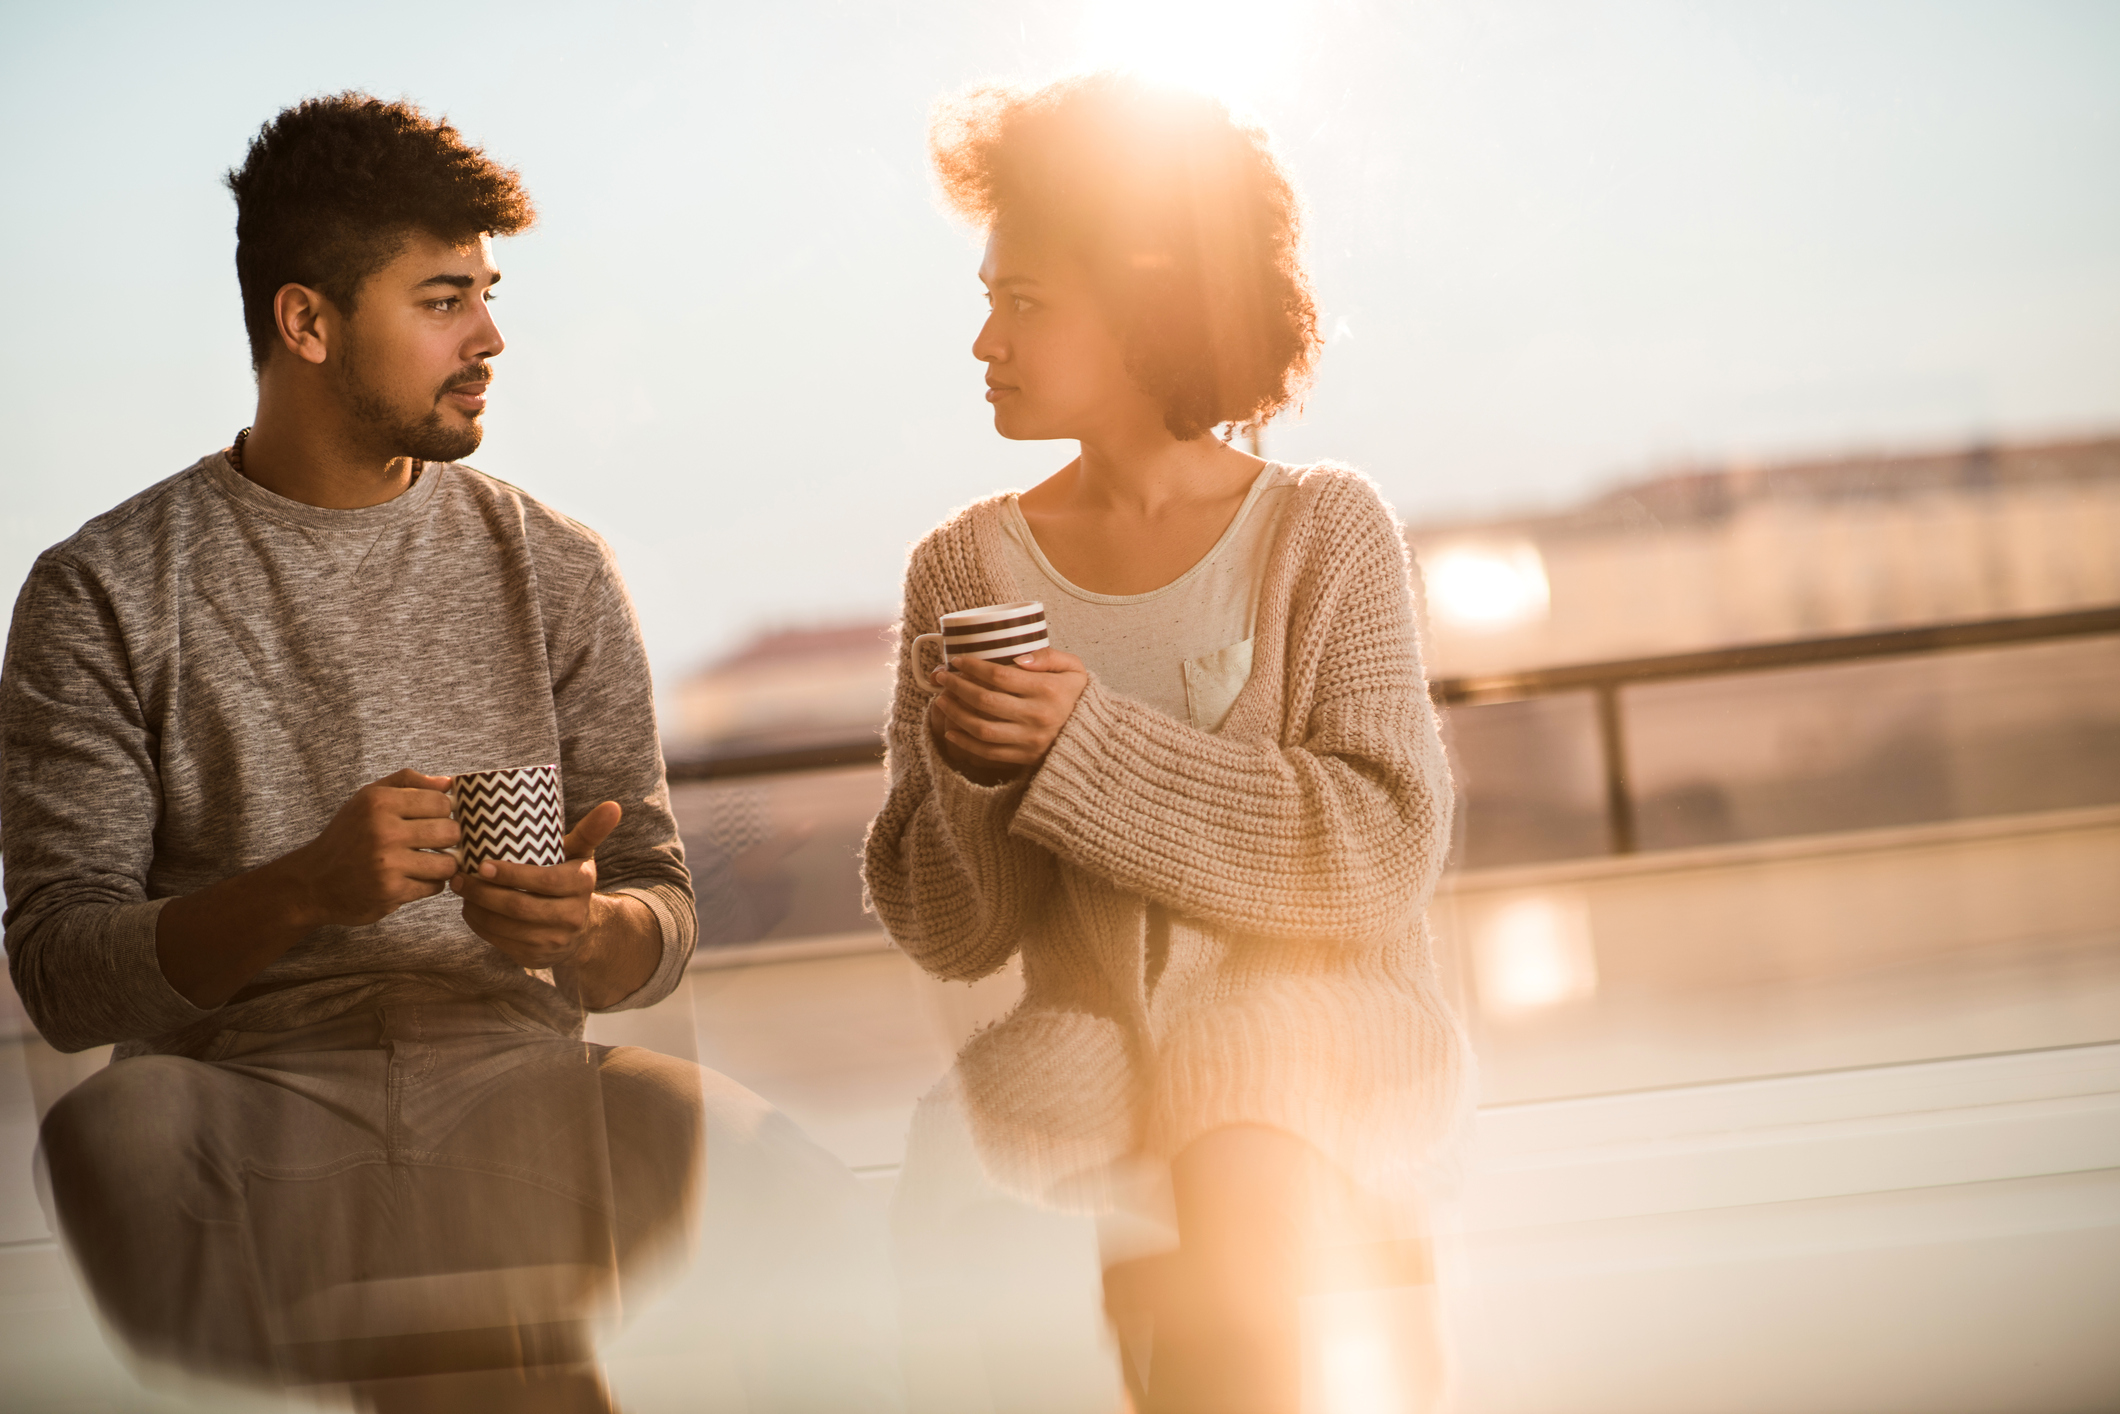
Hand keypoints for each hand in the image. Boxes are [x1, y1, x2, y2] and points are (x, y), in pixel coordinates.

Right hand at [283, 769, 460, 927]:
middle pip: (450, 832)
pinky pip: (435, 886)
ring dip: (443, 864)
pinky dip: (429, 883)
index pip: (441, 802)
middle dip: (449, 838)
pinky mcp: (391, 892)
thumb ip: (408, 782)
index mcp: (379, 802)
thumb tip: (449, 782)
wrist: (314, 882)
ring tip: (429, 861)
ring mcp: (388, 864)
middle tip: (437, 842)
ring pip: (448, 863)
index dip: (445, 812)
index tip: (437, 818)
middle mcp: (383, 831)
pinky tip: (413, 878)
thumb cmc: (348, 836)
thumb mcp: (368, 799)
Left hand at [450, 800, 622, 969]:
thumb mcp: (581, 854)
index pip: (545, 881)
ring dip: (476, 909)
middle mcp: (572, 916)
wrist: (581, 927)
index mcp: (582, 885)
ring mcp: (554, 941)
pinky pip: (500, 942)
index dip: (512, 875)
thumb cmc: (570, 877)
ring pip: (506, 927)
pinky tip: (470, 909)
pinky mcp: (535, 957)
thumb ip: (591, 829)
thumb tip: (613, 805)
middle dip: (484, 893)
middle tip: (460, 876)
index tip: (483, 865)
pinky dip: (479, 925)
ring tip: (461, 889)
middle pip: (520, 907)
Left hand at [928, 648, 1088, 772]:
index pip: (1000, 675)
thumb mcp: (1074, 668)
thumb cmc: (1078, 696)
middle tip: (941, 677)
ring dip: (955, 713)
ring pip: (981, 727)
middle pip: (984, 700)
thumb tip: (1018, 656)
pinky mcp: (1024, 758)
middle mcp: (1037, 716)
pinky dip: (965, 742)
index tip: (957, 660)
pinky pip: (987, 753)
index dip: (973, 666)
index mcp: (1048, 690)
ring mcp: (1030, 740)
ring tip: (941, 700)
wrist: (1096, 737)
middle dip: (957, 686)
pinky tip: (951, 730)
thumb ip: (1048, 656)